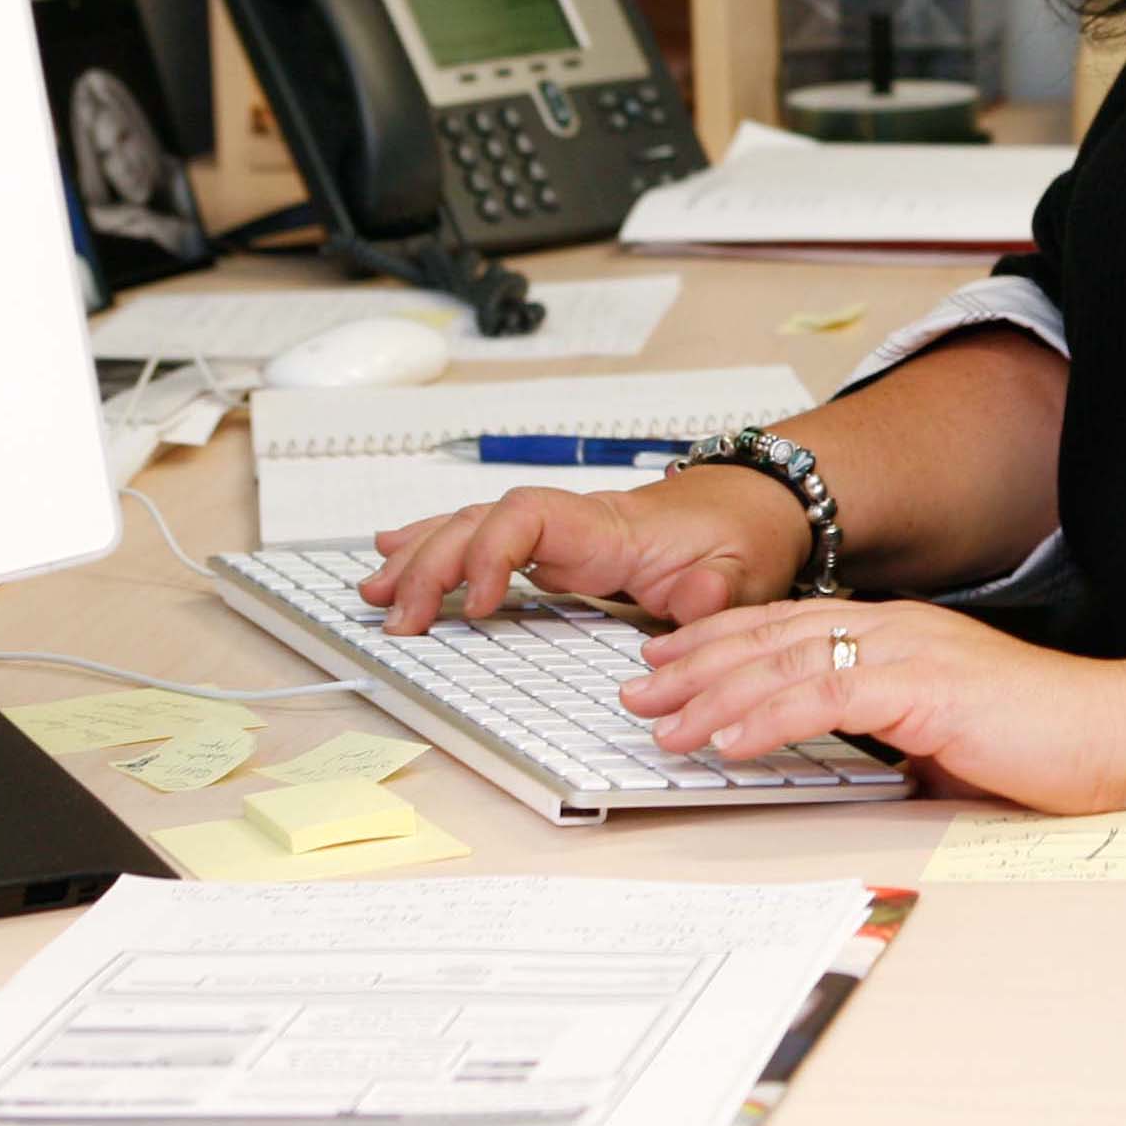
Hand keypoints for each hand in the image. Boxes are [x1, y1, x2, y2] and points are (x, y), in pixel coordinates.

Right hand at [360, 466, 808, 634]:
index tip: (475, 605)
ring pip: (473, 528)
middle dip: (431, 565)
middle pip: (482, 523)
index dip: (489, 553)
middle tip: (396, 619)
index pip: (527, 518)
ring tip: (373, 592)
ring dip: (420, 558)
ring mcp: (560, 535)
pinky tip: (396, 554)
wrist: (753, 507)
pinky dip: (438, 545)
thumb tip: (692, 600)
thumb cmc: (743, 536)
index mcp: (609, 529)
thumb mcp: (744, 568)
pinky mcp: (557, 550)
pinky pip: (485, 538)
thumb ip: (715, 589)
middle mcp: (573, 524)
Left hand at [619, 597, 1125, 814]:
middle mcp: (894, 627)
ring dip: (713, 694)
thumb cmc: (1040, 741)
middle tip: (637, 691)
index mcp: (896, 632)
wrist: (1114, 735)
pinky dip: (767, 718)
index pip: (786, 627)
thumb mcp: (940, 731)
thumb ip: (885, 730)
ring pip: (785, 662)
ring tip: (663, 722)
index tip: (665, 668)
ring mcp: (908, 651)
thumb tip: (836, 755)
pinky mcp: (923, 686)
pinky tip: (727, 738)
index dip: (718, 644)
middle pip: (771, 636)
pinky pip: (825, 698)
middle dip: (694, 663)